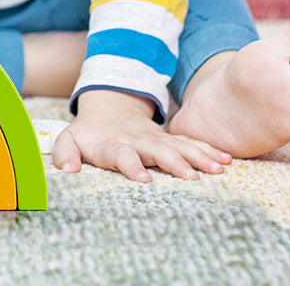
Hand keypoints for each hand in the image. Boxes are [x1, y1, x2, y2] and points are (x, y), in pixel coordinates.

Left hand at [51, 89, 231, 181]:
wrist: (108, 109)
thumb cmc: (88, 135)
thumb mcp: (68, 140)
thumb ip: (63, 153)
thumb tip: (67, 171)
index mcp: (112, 144)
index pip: (121, 154)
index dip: (131, 165)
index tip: (144, 179)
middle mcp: (137, 140)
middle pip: (157, 150)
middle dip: (174, 163)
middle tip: (191, 178)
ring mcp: (155, 139)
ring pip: (179, 145)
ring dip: (197, 156)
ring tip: (218, 169)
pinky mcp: (169, 140)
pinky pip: (191, 144)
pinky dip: (208, 150)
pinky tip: (226, 160)